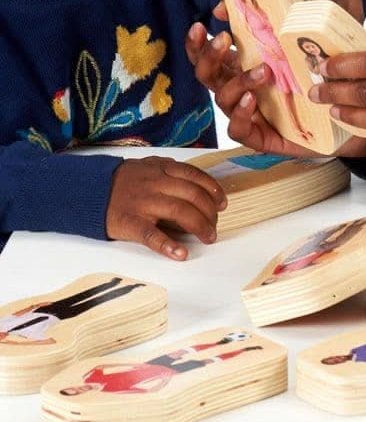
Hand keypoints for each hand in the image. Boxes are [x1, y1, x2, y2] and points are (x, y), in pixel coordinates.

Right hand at [106, 157, 227, 260]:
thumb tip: (197, 187)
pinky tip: (181, 253)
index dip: (213, 190)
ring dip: (199, 225)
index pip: (195, 176)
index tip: (222, 203)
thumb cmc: (123, 182)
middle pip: (192, 195)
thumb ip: (170, 172)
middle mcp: (155, 184)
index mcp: (161, 170)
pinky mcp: (129, 222)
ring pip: (179, 211)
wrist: (87, 192)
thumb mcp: (148, 168)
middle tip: (215, 225)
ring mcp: (143, 203)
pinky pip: (151, 234)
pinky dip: (168, 245)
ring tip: (208, 237)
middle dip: (209, 211)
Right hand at [185, 14, 323, 157]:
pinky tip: (252, 100)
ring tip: (263, 70)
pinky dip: (241, 113)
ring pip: (223, 98)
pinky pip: (237, 129)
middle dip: (209, 56)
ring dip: (239, 81)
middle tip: (223, 38)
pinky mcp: (258, 137)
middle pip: (207, 75)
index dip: (198, 43)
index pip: (209, 56)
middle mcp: (238, 90)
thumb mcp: (299, 47)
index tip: (201, 25)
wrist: (337, 118)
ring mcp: (246, 114)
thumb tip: (257, 5)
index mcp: (241, 68)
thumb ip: (278, 26)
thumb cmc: (315, 79)